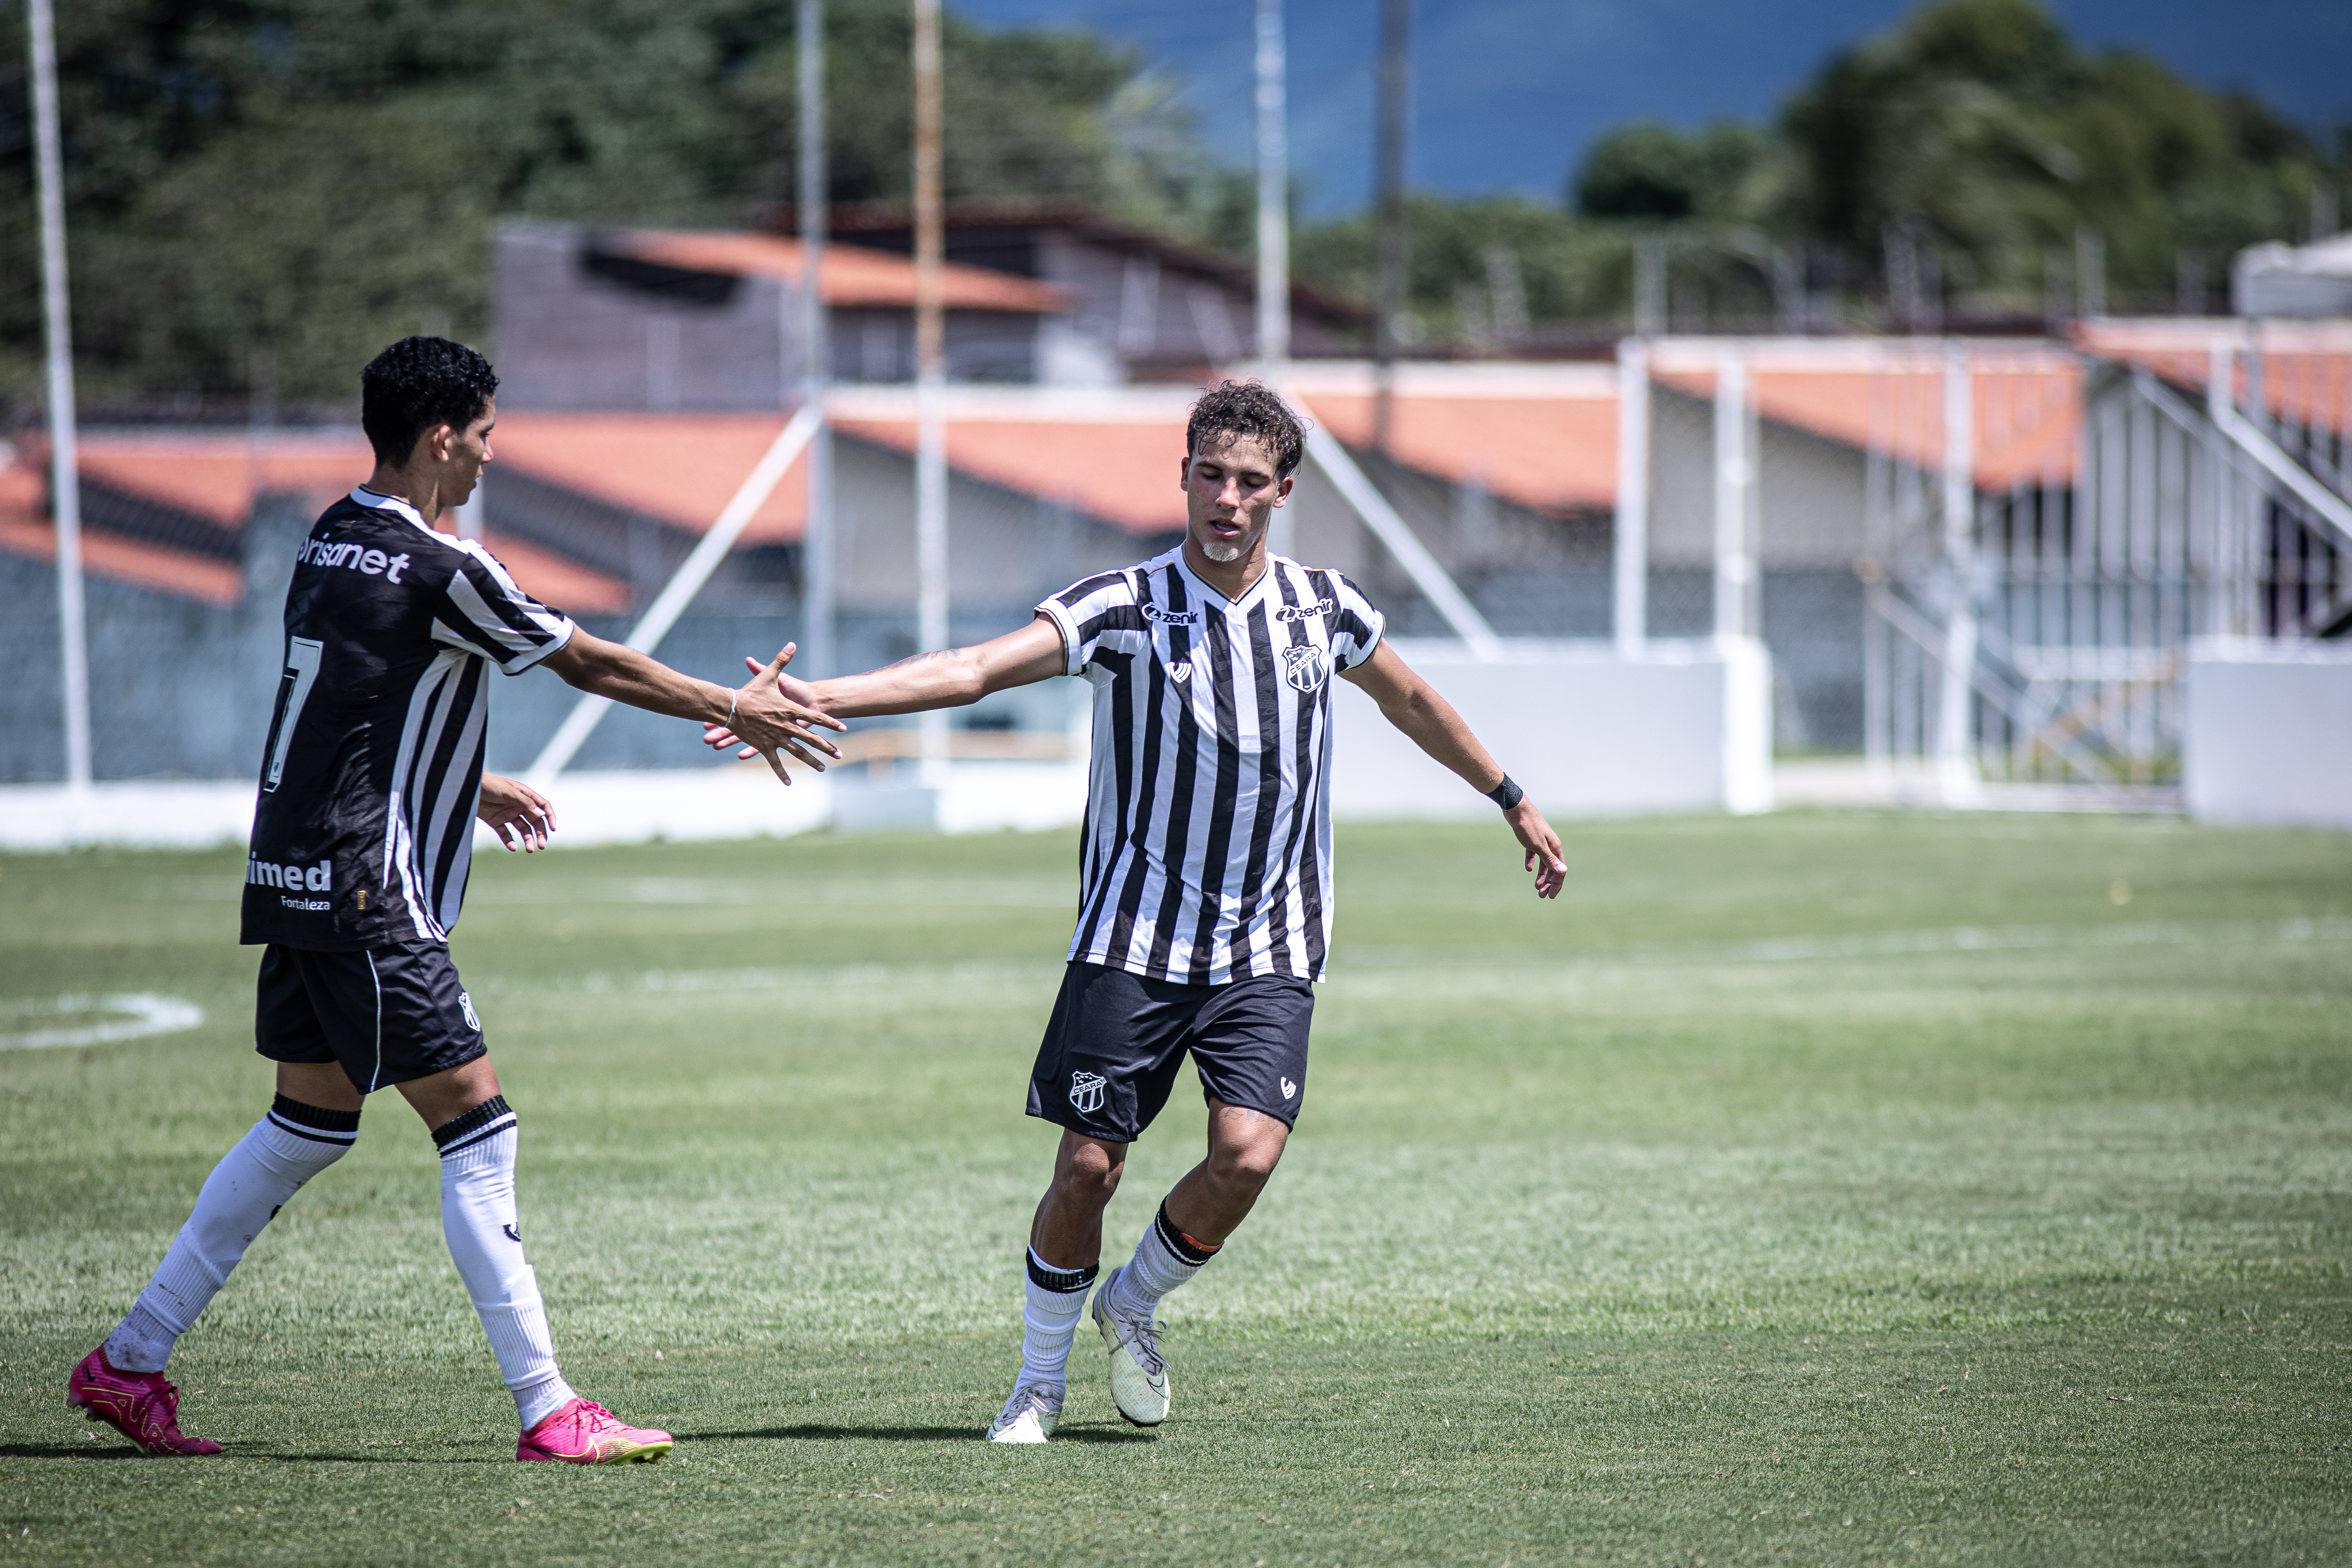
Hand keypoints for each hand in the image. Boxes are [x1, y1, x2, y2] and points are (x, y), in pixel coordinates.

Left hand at [477, 773, 555, 851]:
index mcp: (525, 795)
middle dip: (539, 833)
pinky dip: (510, 841)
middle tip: (541, 846)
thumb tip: (541, 815)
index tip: (553, 829)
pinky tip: (513, 847)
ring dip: (528, 839)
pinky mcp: (496, 821)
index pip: (542, 807)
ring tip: (530, 850)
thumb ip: (525, 803)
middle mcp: (519, 805)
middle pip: (534, 821)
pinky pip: (506, 834)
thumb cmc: (490, 784)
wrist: (467, 787)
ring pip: (522, 829)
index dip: (549, 817)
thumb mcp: (509, 792)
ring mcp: (508, 814)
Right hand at [711, 643, 846, 784]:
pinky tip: (789, 783)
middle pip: (811, 739)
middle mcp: (786, 726)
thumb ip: (782, 660)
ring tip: (823, 768)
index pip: (815, 718)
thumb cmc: (750, 691)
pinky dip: (781, 773)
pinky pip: (775, 762)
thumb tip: (791, 643)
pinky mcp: (764, 747)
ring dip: (810, 761)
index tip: (844, 729)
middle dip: (826, 747)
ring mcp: (775, 738)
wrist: (730, 707)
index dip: (830, 723)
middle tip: (840, 755)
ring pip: (797, 752)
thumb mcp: (768, 676)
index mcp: (789, 711)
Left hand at [1507, 799, 1565, 898]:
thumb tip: (1563, 871)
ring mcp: (1541, 842)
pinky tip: (1528, 868)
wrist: (1516, 808)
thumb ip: (1549, 859)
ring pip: (1543, 862)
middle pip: (1553, 868)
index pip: (1559, 870)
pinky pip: (1534, 854)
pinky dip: (1532, 862)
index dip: (1556, 884)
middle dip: (1548, 883)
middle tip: (1542, 896)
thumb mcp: (1538, 845)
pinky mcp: (1531, 839)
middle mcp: (1550, 845)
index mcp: (1555, 847)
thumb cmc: (1528, 826)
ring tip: (1536, 887)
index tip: (1551, 896)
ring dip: (1541, 875)